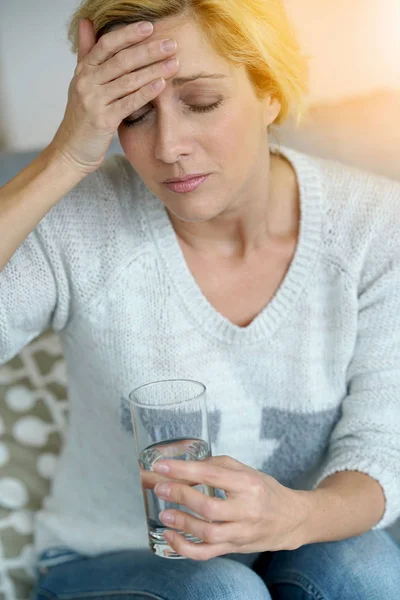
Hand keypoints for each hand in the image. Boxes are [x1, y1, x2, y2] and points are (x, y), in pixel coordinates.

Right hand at [50, 19, 178, 173]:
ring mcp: (93, 101)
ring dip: (153, 70)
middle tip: (171, 44)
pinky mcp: (103, 120)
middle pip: (121, 60)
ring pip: (128, 80)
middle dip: (148, 50)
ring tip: (174, 63)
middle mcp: (86, 83)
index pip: (106, 44)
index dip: (128, 34)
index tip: (149, 27)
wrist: (71, 150)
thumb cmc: (81, 118)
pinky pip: (129, 103)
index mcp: (83, 71)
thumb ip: (86, 53)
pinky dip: (146, 92)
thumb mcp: (81, 82)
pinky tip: (161, 84)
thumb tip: (86, 22)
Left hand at [152, 455, 308, 559]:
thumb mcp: (247, 471)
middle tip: (160, 487)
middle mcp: (247, 509)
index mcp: (248, 484)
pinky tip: (171, 538)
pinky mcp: (235, 548)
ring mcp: (241, 532)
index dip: (184, 471)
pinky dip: (185, 548)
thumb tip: (186, 466)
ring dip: (181, 523)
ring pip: (208, 533)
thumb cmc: (265, 491)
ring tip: (164, 514)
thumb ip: (218, 465)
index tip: (162, 465)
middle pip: (209, 506)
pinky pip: (207, 553)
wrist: (292, 519)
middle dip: (180, 496)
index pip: (212, 475)